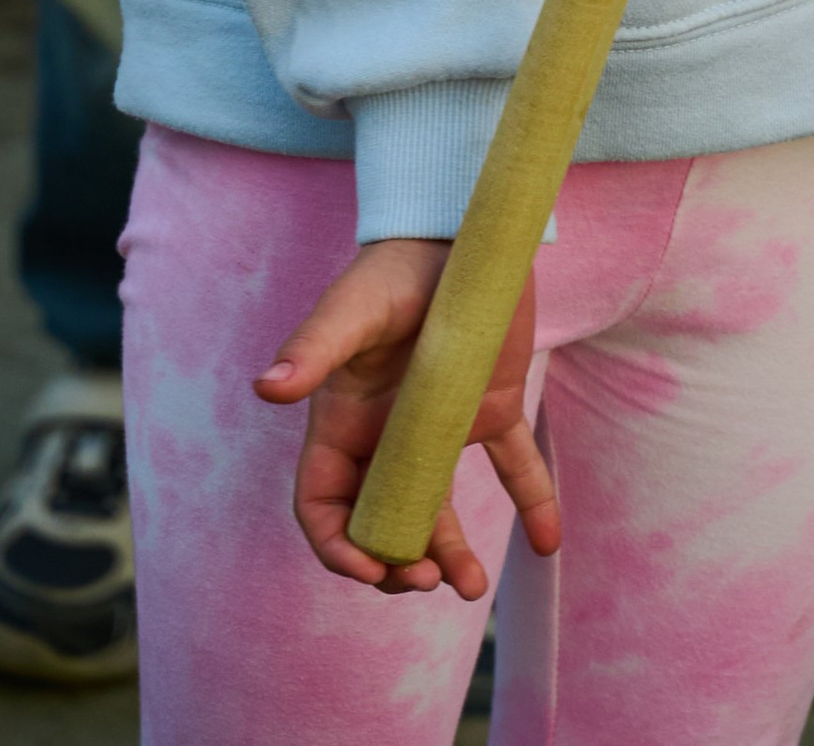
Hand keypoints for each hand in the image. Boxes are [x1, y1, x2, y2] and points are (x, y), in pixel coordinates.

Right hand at [254, 237, 556, 597]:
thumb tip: (265, 388)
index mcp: (344, 422)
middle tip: (424, 578)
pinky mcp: (492, 406)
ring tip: (470, 588)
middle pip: (380, 521)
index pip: (325, 506)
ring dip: (450, 554)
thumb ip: (314, 347)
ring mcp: (442, 427)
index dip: (338, 546)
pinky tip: (548, 541)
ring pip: (442, 509)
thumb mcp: (353, 308)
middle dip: (394, 561)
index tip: (370, 568)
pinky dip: (533, 501)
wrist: (456, 226)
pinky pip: (513, 464)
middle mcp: (388, 436)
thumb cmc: (394, 266)